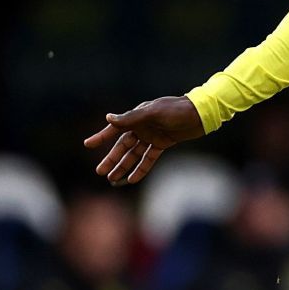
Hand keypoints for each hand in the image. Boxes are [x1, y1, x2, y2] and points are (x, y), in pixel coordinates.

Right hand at [83, 96, 204, 185]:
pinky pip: (149, 158)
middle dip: (112, 159)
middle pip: (123, 146)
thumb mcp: (154, 112)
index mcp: (137, 116)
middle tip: (100, 172)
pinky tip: (132, 179)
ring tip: (112, 179)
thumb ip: (132, 118)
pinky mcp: (163, 143)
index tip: (88, 145)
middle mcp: (142, 126)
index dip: (101, 137)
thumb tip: (108, 118)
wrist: (201, 114)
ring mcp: (152, 136)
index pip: (115, 128)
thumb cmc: (177, 110)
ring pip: (134, 154)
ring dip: (124, 166)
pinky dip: (141, 168)